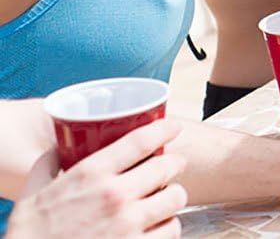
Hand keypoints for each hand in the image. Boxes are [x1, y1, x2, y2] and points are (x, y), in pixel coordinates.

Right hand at [10, 119, 185, 237]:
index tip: (174, 126)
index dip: (164, 129)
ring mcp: (128, 224)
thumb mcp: (34, 191)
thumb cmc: (29, 232)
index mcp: (91, 174)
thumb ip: (49, 164)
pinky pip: (171, 230)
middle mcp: (114, 196)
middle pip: (167, 166)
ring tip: (165, 197)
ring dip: (172, 196)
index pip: (141, 140)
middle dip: (174, 163)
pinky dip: (168, 226)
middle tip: (173, 164)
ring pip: (176, 198)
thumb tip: (57, 147)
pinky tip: (159, 224)